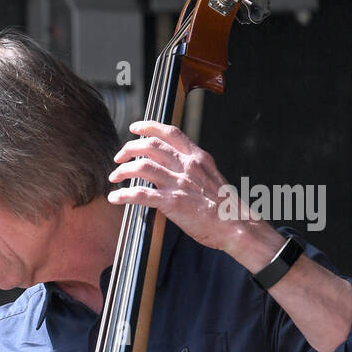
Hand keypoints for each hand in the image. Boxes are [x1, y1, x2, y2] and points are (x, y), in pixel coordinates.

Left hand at [106, 120, 255, 253]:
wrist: (236, 224)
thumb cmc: (224, 206)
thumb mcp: (210, 176)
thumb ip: (191, 168)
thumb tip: (173, 165)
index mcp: (197, 158)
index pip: (170, 133)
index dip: (149, 127)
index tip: (135, 128)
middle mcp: (187, 166)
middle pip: (150, 146)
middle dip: (129, 149)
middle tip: (119, 158)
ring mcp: (179, 183)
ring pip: (141, 167)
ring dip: (122, 171)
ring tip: (114, 177)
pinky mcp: (172, 202)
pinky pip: (140, 195)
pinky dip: (123, 195)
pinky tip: (115, 198)